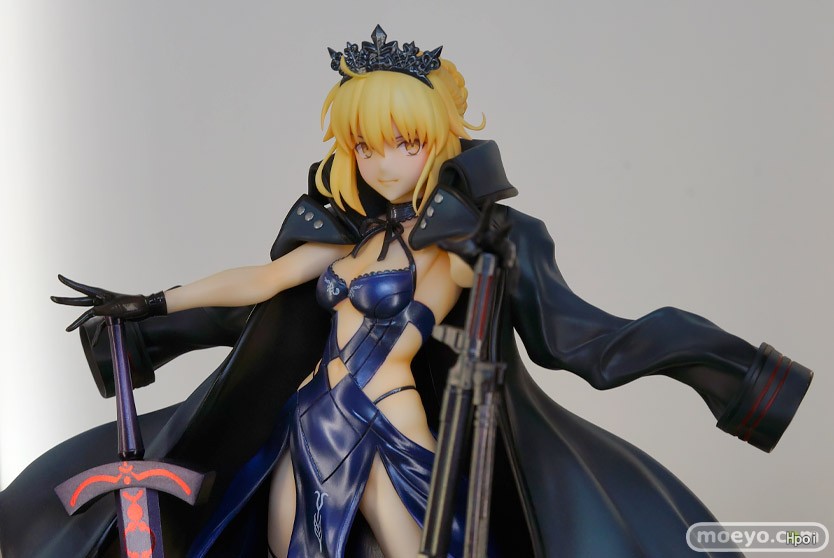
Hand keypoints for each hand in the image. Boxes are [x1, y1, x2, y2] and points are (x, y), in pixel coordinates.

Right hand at [52, 274, 166, 330]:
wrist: (146, 309)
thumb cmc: (133, 305)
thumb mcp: (117, 308)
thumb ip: (103, 310)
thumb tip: (92, 313)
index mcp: (101, 295)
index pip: (82, 289)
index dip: (69, 284)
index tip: (59, 277)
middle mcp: (101, 301)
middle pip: (80, 302)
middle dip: (67, 301)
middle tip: (52, 298)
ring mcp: (105, 309)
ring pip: (88, 316)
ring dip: (79, 323)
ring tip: (67, 329)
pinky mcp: (111, 317)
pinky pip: (101, 326)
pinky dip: (98, 334)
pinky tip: (95, 343)